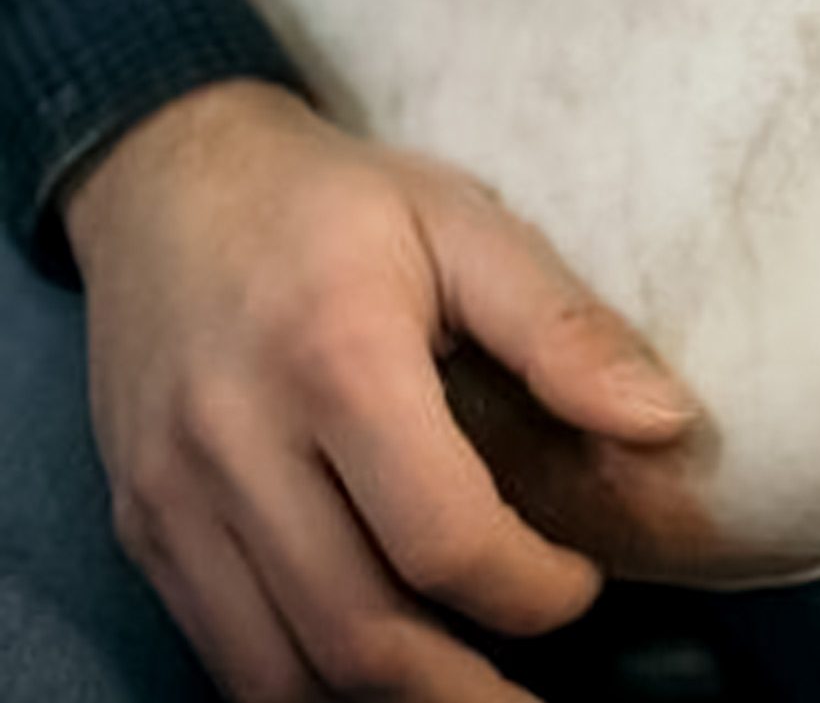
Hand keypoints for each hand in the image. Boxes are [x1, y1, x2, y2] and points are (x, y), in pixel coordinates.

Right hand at [63, 82, 695, 700]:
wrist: (169, 180)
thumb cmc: (338, 201)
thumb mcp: (463, 223)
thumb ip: (560, 326)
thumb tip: (665, 422)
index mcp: (337, 357)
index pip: (441, 536)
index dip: (528, 589)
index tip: (582, 583)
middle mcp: (239, 444)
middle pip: (358, 631)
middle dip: (466, 694)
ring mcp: (174, 498)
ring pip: (280, 672)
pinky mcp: (142, 526)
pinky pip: (223, 649)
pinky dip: (302, 683)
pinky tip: (373, 674)